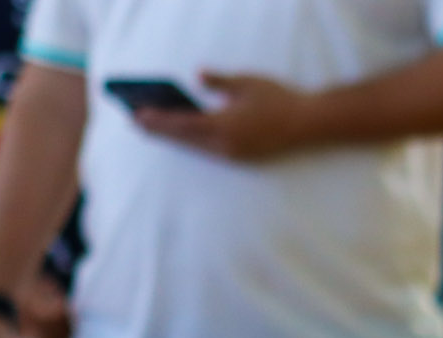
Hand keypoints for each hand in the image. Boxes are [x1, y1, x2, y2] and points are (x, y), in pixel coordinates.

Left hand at [132, 72, 315, 160]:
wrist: (307, 124)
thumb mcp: (246, 83)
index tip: (136, 116)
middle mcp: (224, 145)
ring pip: (194, 146)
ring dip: (173, 136)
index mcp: (223, 126)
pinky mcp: (239, 156)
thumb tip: (197, 77)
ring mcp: (232, 154)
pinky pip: (207, 149)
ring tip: (153, 127)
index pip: (182, 124)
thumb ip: (219, 82)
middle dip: (159, 130)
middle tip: (135, 122)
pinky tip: (181, 132)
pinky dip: (191, 140)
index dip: (157, 121)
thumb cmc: (278, 100)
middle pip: (184, 139)